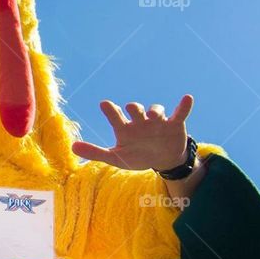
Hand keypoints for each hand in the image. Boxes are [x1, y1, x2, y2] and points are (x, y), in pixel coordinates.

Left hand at [72, 95, 192, 172]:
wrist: (163, 160)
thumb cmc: (137, 156)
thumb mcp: (116, 158)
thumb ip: (95, 152)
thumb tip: (72, 147)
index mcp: (125, 128)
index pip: (115, 116)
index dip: (110, 110)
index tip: (104, 104)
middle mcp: (140, 121)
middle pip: (135, 109)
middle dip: (134, 108)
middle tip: (131, 110)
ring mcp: (157, 122)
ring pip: (156, 110)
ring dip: (155, 110)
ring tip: (154, 115)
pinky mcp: (174, 124)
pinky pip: (180, 112)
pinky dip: (184, 106)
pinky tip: (187, 98)